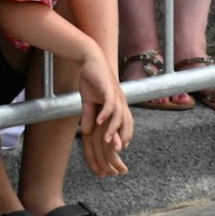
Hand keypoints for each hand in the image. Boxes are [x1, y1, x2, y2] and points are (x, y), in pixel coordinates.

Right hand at [76, 56, 132, 178]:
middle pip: (126, 125)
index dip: (121, 140)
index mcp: (118, 106)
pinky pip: (110, 104)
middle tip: (117, 155)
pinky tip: (99, 123)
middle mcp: (121, 103)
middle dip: (122, 140)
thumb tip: (89, 131)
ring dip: (113, 130)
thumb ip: (90, 116)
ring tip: (107, 142)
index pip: (124, 127)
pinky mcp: (109, 89)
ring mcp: (116, 96)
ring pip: (119, 117)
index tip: (116, 155)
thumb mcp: (89, 102)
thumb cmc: (92, 81)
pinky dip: (105, 114)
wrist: (91, 60)